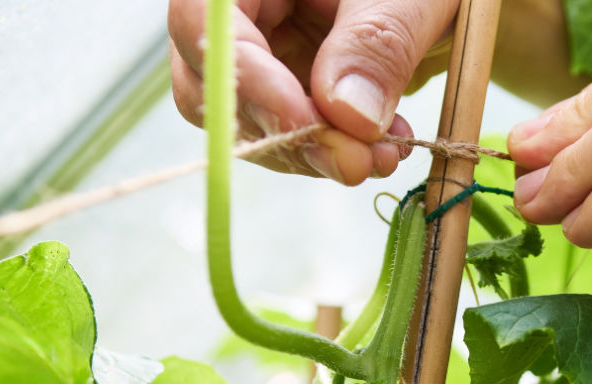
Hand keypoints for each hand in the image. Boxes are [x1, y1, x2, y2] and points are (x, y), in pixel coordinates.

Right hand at [168, 0, 458, 183]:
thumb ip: (375, 46)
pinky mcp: (286, 88)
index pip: (206, 27)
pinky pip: (288, 135)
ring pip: (249, 123)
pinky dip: (334, 150)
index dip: (248, 82)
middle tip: (357, 162)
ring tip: (385, 154)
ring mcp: (258, 52)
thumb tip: (346, 116)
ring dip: (317, 153)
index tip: (302, 123)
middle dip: (288, 134)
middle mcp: (237, 12)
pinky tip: (385, 147)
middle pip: (217, 87)